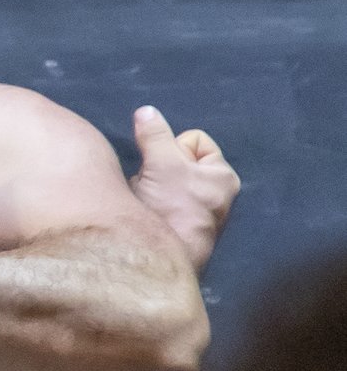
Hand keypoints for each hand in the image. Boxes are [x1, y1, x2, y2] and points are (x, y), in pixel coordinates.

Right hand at [128, 106, 237, 272]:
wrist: (161, 259)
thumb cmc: (171, 208)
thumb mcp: (161, 163)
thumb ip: (154, 134)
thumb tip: (146, 111)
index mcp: (223, 176)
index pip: (193, 140)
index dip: (171, 147)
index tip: (163, 165)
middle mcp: (218, 195)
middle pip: (179, 161)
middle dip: (160, 168)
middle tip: (155, 185)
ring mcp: (201, 214)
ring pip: (167, 183)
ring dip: (153, 188)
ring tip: (150, 202)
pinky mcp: (183, 231)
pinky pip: (162, 204)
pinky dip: (153, 206)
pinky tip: (149, 216)